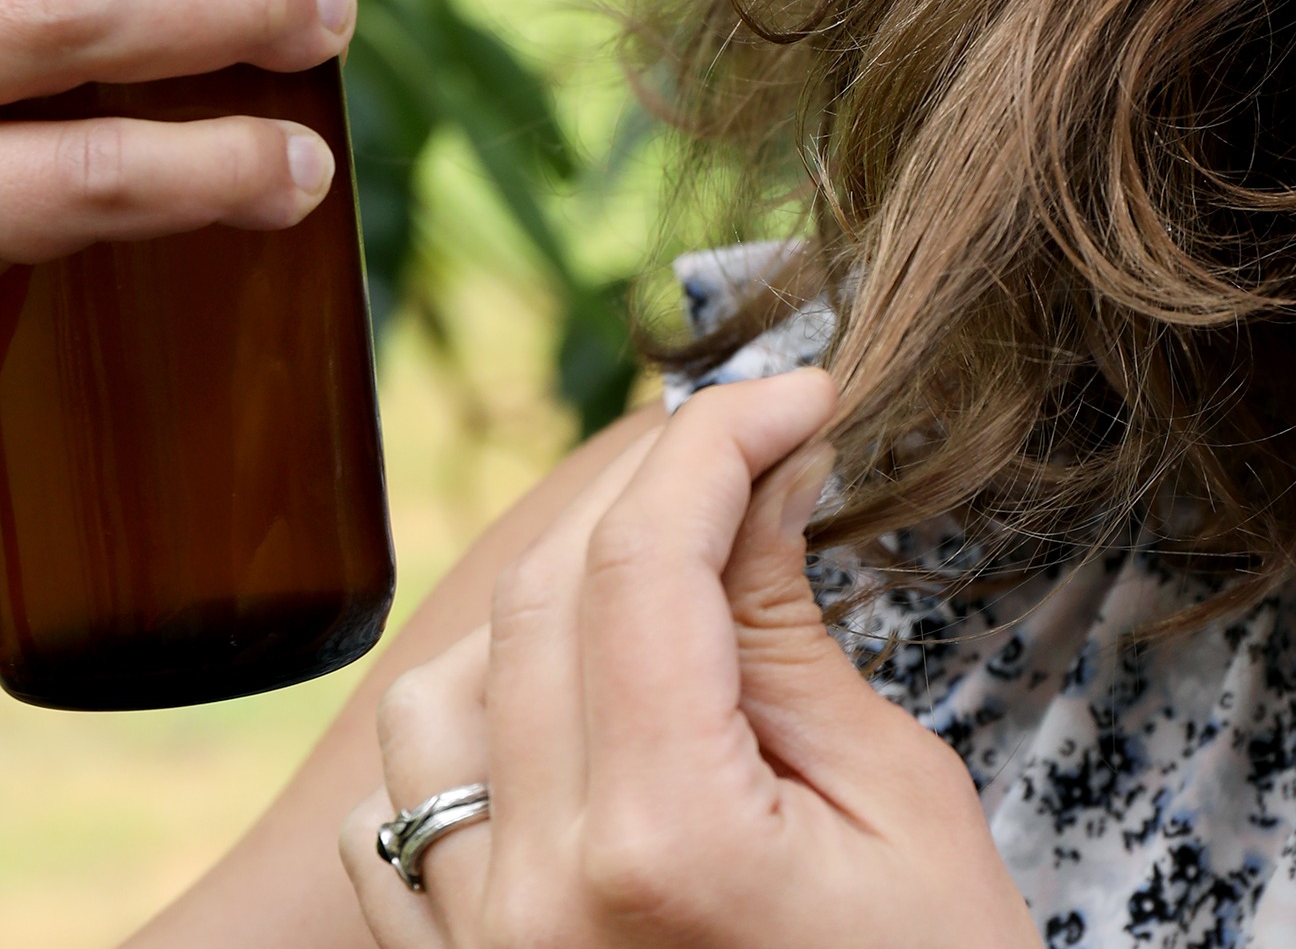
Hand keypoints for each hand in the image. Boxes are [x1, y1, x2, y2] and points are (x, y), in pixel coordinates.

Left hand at [338, 370, 1038, 948]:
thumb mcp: (904, 814)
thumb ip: (792, 636)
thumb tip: (753, 477)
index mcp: (664, 845)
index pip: (647, 556)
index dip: (721, 437)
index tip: (801, 398)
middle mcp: (534, 896)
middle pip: (542, 594)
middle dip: (649, 494)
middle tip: (754, 469)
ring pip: (434, 690)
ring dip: (539, 611)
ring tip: (659, 608)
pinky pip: (391, 820)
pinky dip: (460, 741)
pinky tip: (560, 730)